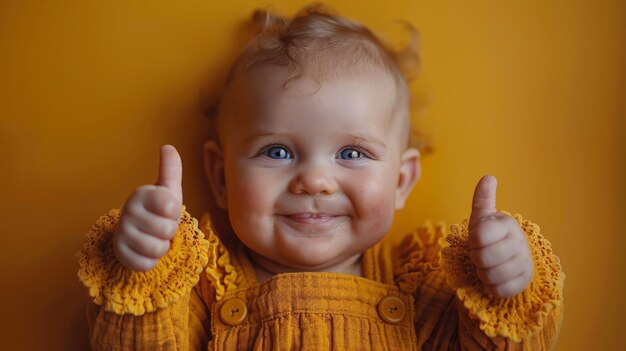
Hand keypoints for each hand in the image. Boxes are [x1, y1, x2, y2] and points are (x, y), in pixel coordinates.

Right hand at [113, 145, 182, 271]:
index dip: (175, 213)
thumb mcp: (167, 190)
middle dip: (169, 232)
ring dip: (161, 247)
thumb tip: (168, 146)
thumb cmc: (157, 210)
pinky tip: (144, 251)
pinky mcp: (120, 253)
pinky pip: (146, 263)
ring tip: (153, 238)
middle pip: (168, 230)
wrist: (136, 233)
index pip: (172, 207)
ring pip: (158, 248)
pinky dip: (151, 261)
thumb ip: (170, 170)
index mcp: (141, 193)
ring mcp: (122, 232)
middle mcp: (128, 211)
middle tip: (159, 226)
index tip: (166, 210)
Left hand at [468, 175, 532, 297]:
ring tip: (487, 265)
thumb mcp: (482, 216)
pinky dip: (491, 287)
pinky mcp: (524, 281)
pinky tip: (495, 277)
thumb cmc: (489, 234)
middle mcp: (520, 242)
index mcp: (507, 224)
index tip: (478, 239)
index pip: (478, 238)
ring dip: (483, 273)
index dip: (472, 241)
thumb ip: (483, 198)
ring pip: (490, 276)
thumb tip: (489, 177)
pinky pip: (500, 290)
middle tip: (481, 254)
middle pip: (482, 258)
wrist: (507, 256)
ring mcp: (525, 262)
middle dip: (476, 258)